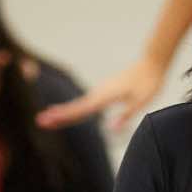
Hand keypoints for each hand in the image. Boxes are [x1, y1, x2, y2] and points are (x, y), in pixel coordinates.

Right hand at [36, 57, 167, 130]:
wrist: (151, 63)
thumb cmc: (148, 82)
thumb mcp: (140, 101)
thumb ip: (125, 115)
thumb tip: (110, 129)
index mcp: (105, 96)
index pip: (81, 109)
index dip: (64, 116)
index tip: (48, 119)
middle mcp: (99, 92)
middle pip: (75, 107)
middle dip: (58, 115)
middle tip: (40, 121)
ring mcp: (101, 90)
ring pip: (79, 104)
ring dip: (64, 111)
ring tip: (49, 118)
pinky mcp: (105, 90)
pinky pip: (87, 102)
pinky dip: (76, 108)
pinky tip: (72, 112)